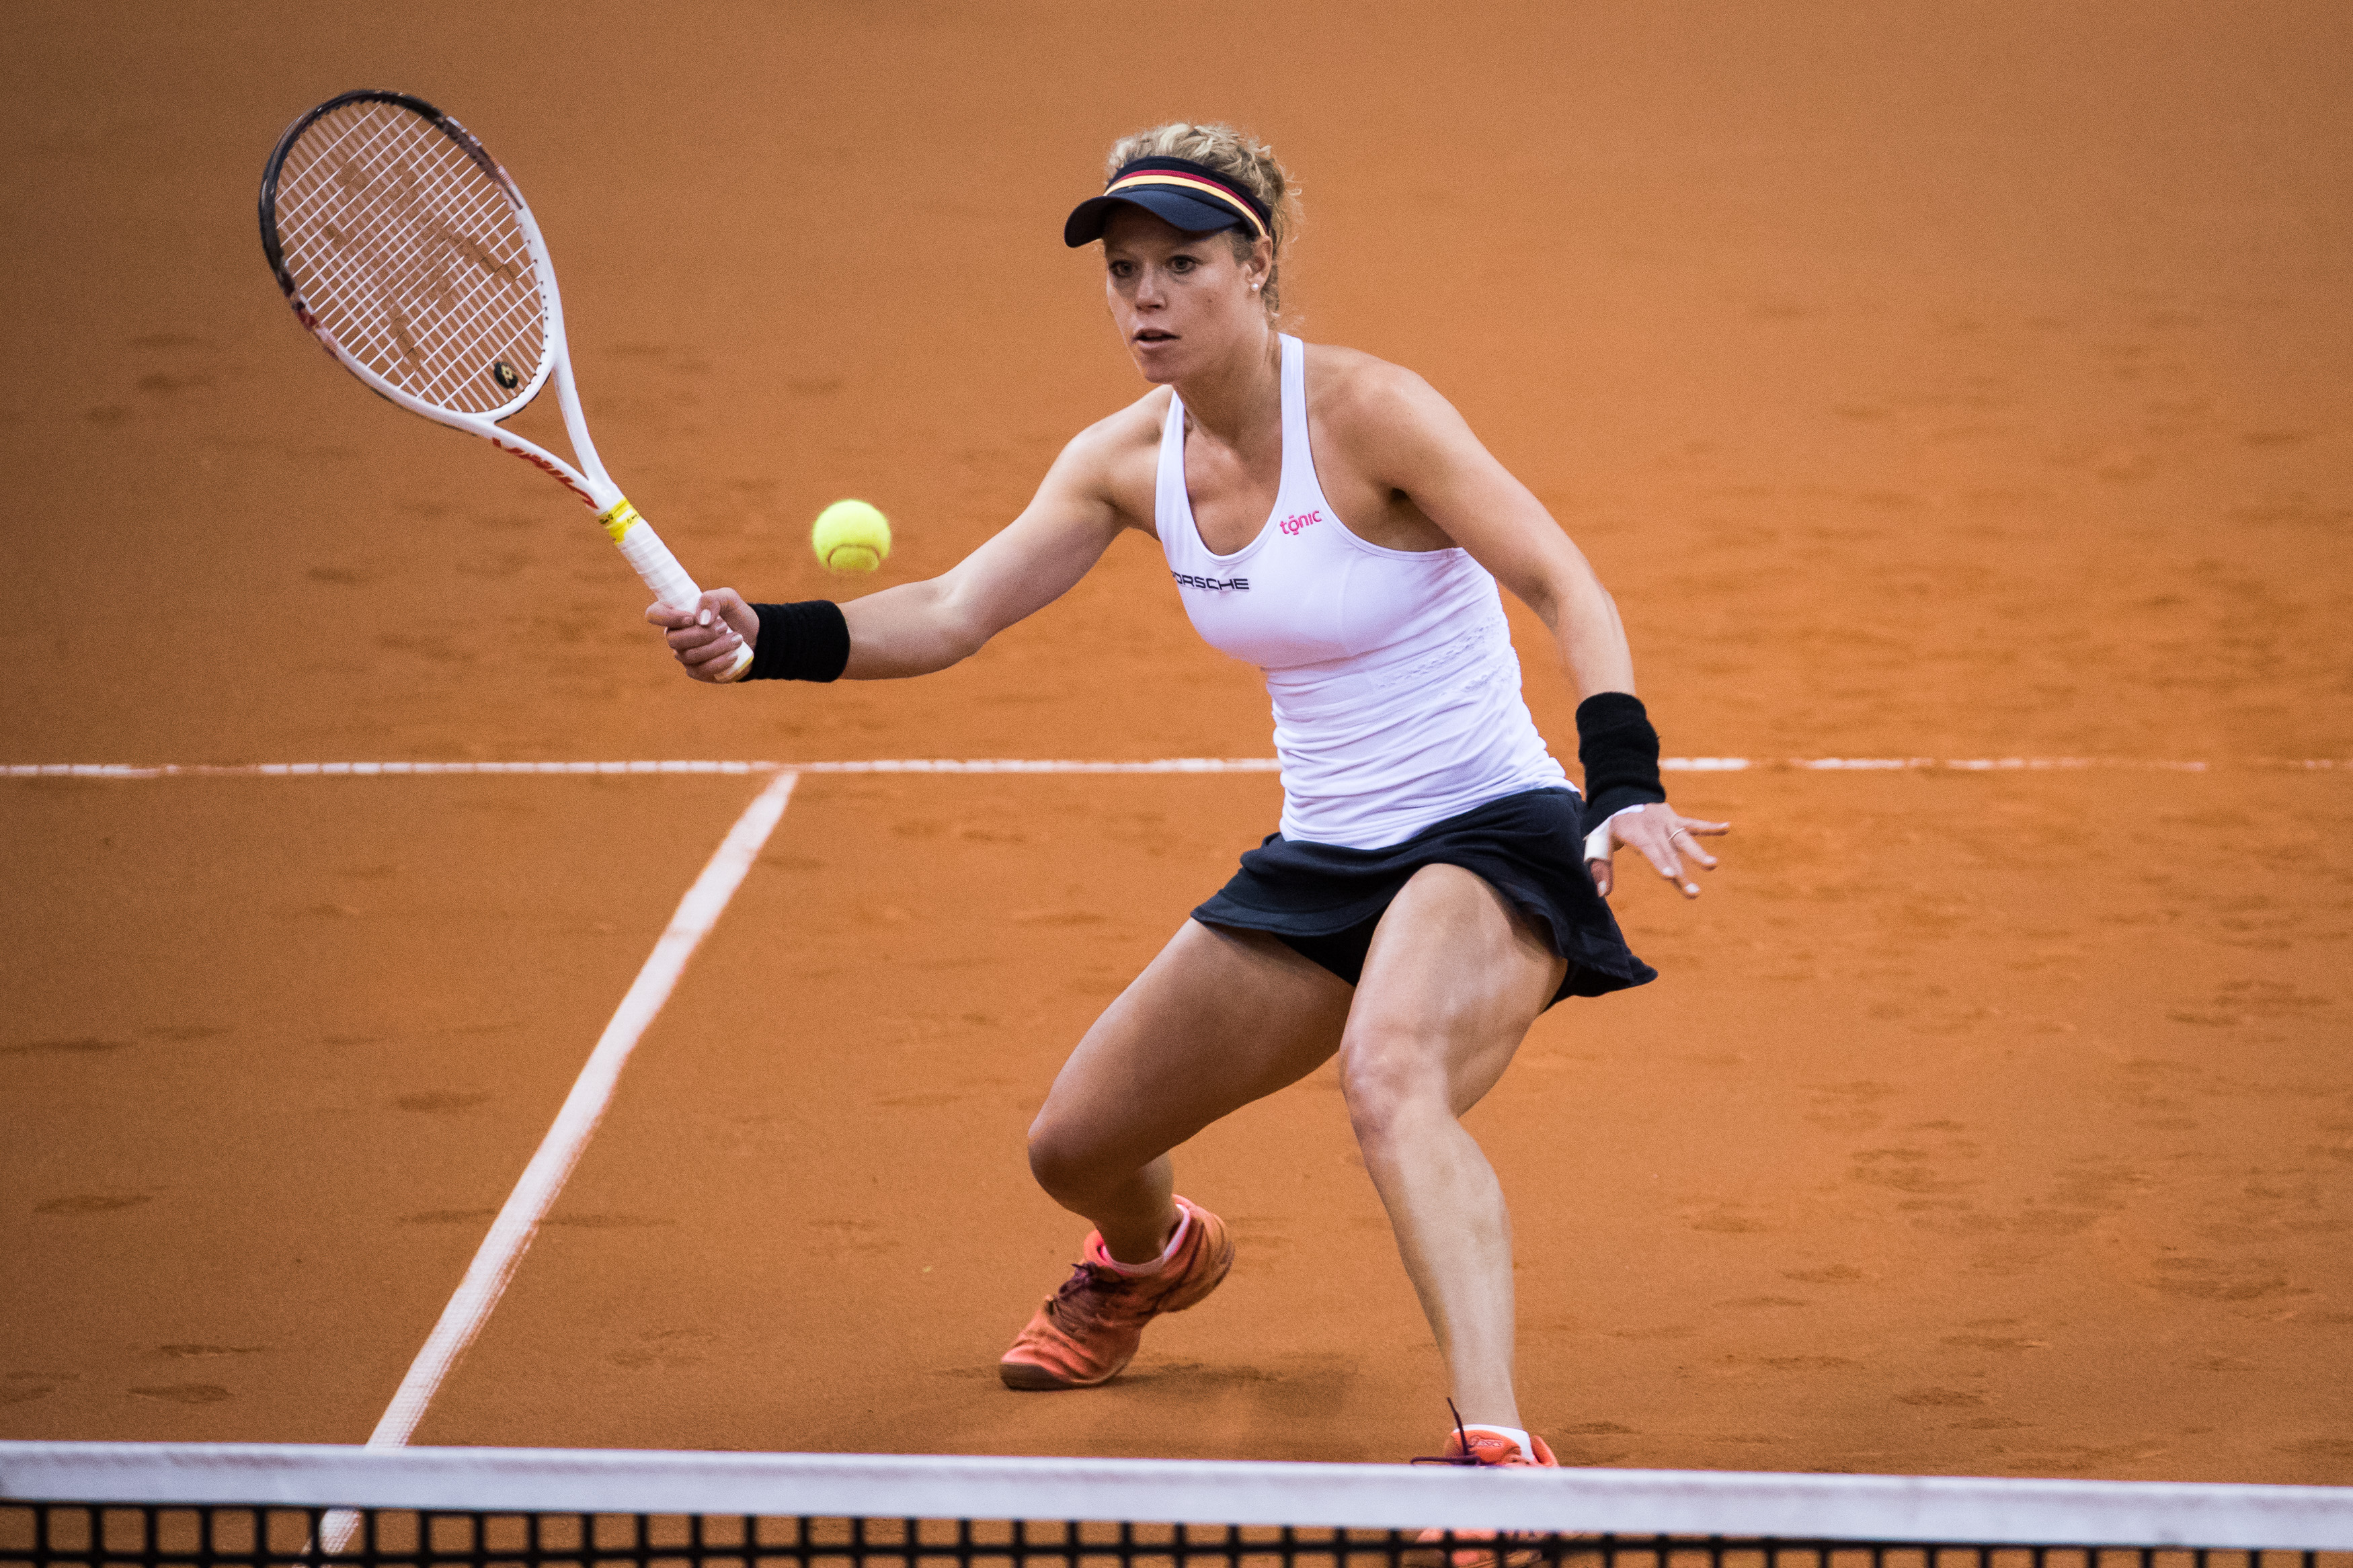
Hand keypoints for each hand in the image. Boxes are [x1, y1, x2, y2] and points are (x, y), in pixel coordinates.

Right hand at [646, 588, 756, 682]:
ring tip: (737, 638)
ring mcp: (685, 655)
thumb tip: (701, 619)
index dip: (667, 617)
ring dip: (716, 647)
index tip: (691, 618)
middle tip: (724, 626)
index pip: (654, 614)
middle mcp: (676, 636)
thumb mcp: (729, 598)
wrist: (754, 638)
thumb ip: (713, 599)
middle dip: (702, 634)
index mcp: (677, 614)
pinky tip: (733, 654)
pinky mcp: (697, 671)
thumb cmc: (735, 615)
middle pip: (673, 640)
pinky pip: (701, 671)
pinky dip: (720, 662)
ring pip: (689, 656)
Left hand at [1585, 801, 1728, 898]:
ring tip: (1713, 865)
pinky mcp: (1675, 818)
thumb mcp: (1598, 842)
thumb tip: (1602, 894)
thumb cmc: (1609, 824)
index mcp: (1633, 832)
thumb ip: (1601, 868)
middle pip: (1669, 852)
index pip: (1648, 848)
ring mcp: (1666, 821)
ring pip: (1684, 838)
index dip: (1659, 862)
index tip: (1670, 877)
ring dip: (1698, 853)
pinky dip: (1710, 826)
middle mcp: (1652, 826)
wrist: (1620, 792)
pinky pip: (1694, 823)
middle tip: (1695, 892)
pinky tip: (1727, 827)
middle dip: (1682, 873)